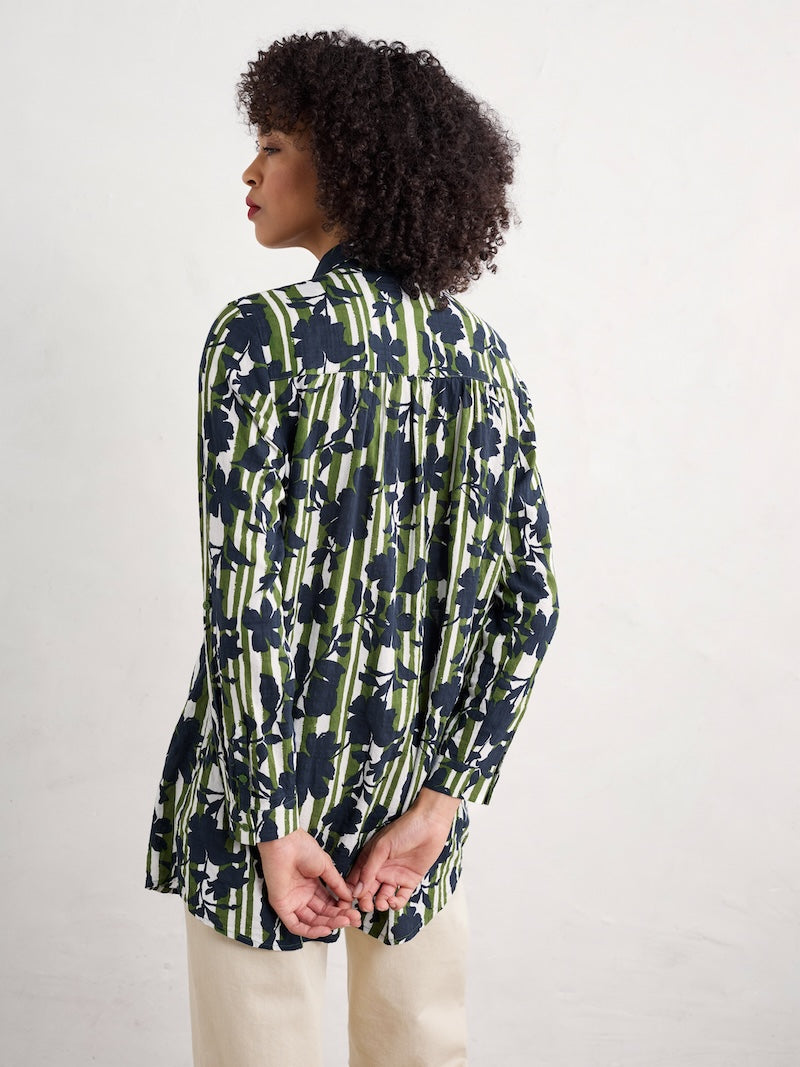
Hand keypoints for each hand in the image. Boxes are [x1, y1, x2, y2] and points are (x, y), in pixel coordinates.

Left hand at [257, 829, 360, 937]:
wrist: (285, 842)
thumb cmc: (303, 848)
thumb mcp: (325, 867)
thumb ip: (336, 884)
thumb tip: (349, 897)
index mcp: (311, 885)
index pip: (328, 903)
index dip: (341, 909)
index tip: (354, 911)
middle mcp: (302, 895)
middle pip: (322, 913)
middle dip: (339, 917)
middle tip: (353, 919)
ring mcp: (292, 902)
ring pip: (311, 921)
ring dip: (328, 924)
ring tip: (344, 922)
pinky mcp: (282, 907)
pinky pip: (295, 925)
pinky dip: (310, 931)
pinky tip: (326, 929)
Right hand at [345, 788, 461, 912]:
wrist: (430, 825)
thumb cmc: (404, 830)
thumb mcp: (382, 848)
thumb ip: (368, 870)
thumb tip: (355, 891)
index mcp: (369, 860)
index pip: (356, 880)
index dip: (351, 892)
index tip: (347, 904)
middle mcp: (380, 870)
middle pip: (368, 892)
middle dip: (365, 902)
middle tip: (366, 907)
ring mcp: (395, 876)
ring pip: (383, 897)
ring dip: (380, 904)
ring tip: (381, 904)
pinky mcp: (410, 881)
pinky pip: (401, 897)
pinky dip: (396, 903)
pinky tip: (394, 901)